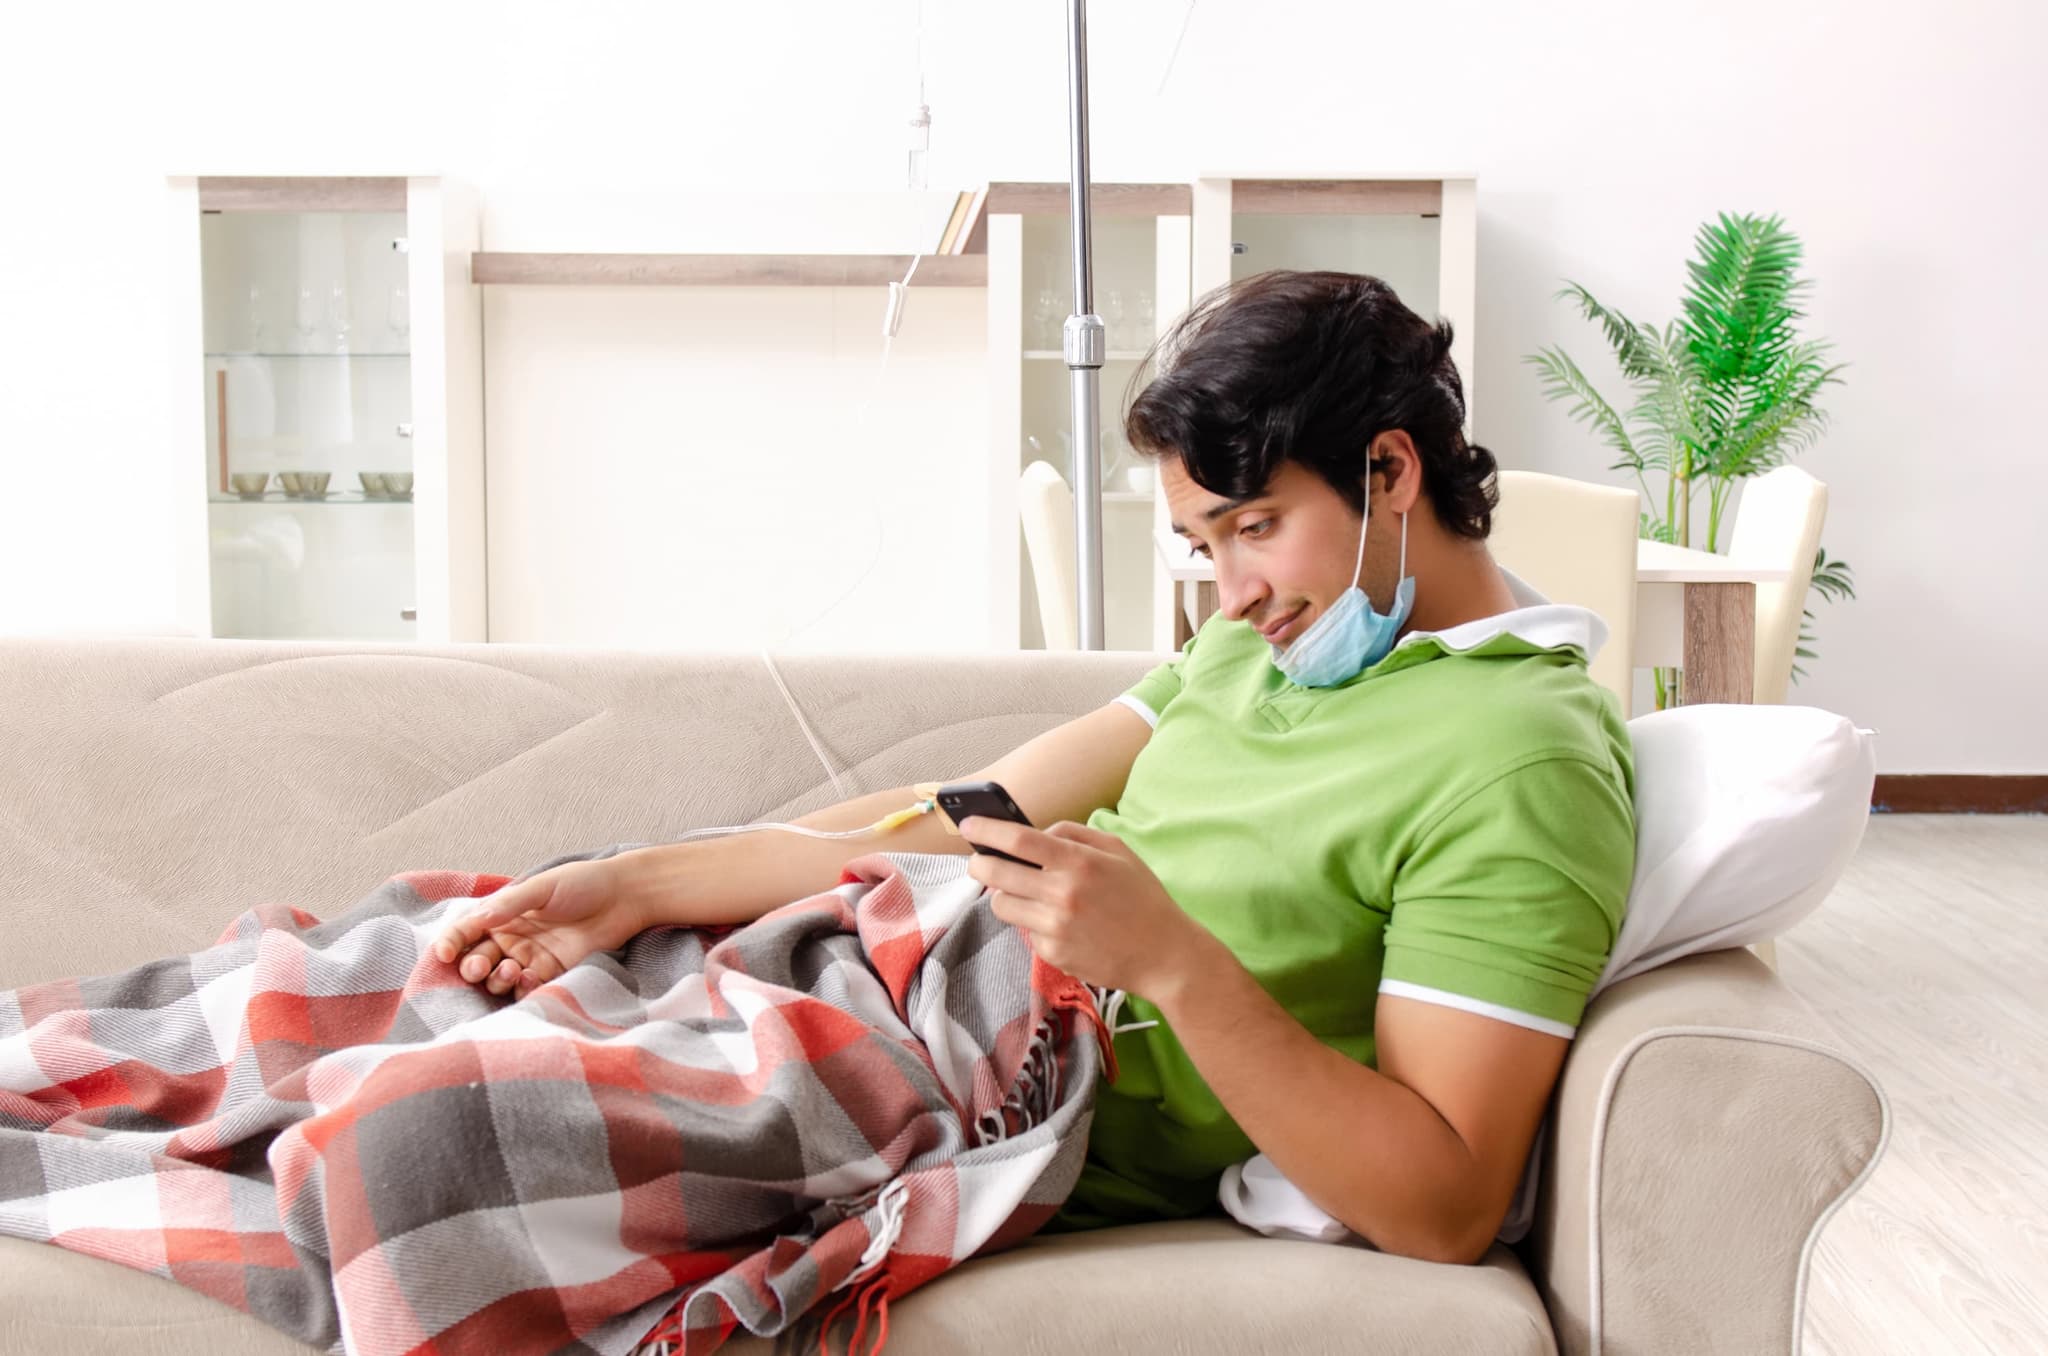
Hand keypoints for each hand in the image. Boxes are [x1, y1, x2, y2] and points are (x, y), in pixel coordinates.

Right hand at [430, 858, 647, 998]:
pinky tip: (533, 978)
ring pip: (499, 979)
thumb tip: (479, 919)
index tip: (445, 954)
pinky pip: (528, 990)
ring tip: (514, 970)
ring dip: (498, 980)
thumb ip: (511, 904)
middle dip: (473, 967)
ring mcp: (530, 958)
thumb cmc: (583, 883)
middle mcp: (511, 938)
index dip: (450, 943)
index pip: (466, 932)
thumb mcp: (543, 887)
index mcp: (502, 914)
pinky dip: (524, 989)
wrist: (625, 898)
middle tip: (482, 966)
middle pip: (476, 960)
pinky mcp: (552, 975)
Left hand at [957, 817, 1214, 999]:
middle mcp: (1062, 894)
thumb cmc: (1142, 897)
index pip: (1018, 840)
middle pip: (996, 873)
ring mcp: (1055, 927)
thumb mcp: (1118, 850)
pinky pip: (1025, 931)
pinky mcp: (1052, 954)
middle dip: (979, 864)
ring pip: (1001, 905)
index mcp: (1078, 862)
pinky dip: (1033, 923)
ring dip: (1005, 895)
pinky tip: (1059, 924)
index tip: (969, 825)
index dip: (987, 830)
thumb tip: (1036, 831)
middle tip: (980, 862)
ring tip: (1025, 893)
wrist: (1163, 954)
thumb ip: (1074, 834)